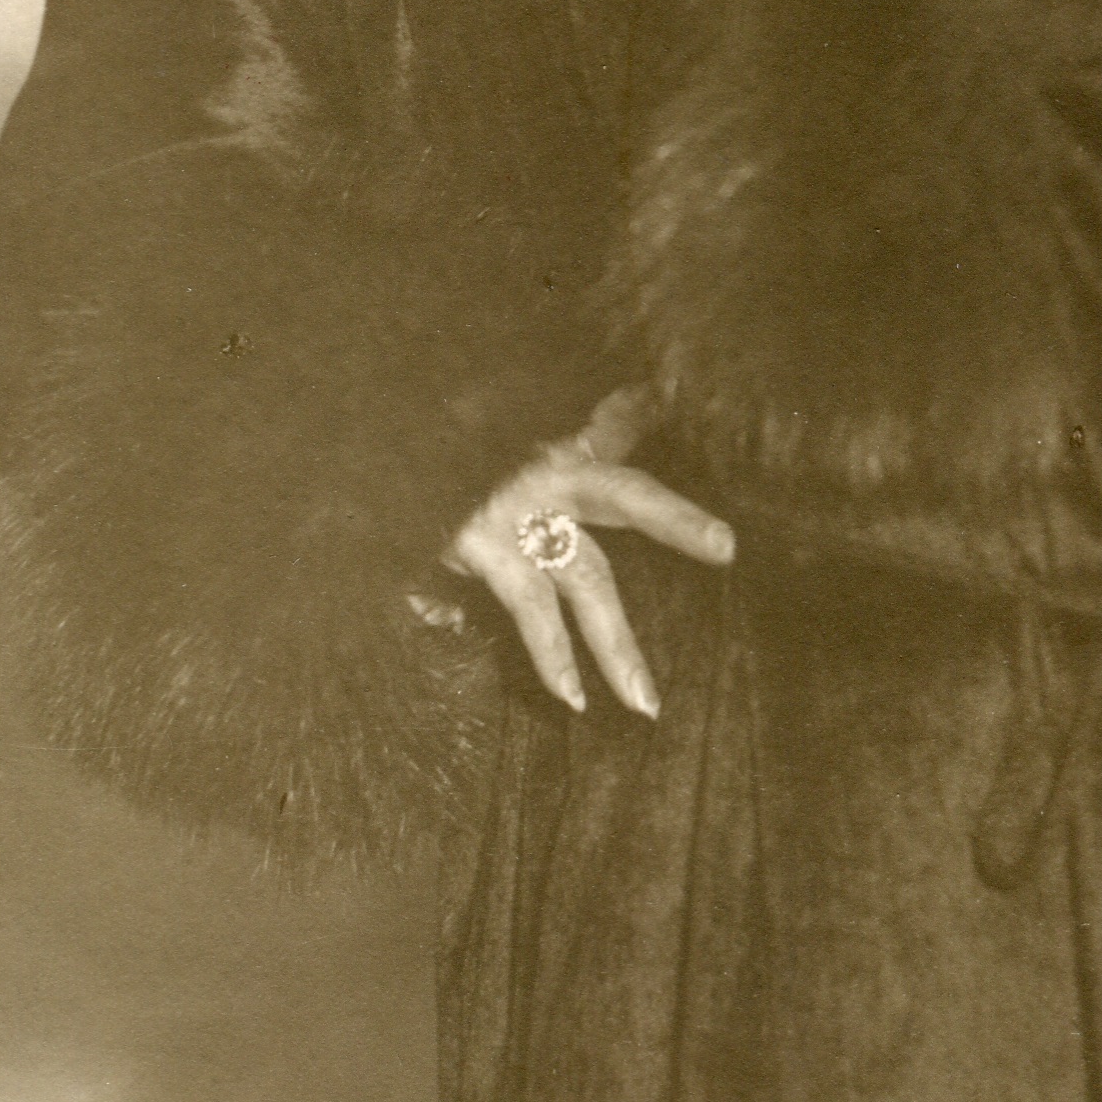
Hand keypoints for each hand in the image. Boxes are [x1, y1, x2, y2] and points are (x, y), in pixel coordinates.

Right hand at [440, 386, 733, 716]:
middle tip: (726, 547)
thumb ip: (587, 432)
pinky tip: (571, 694)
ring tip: (645, 703)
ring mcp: (511, 507)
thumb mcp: (509, 440)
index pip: (621, 430)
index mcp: (557, 449)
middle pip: (623, 491)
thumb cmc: (447, 460)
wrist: (375, 449)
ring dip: (616, 644)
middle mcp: (543, 472)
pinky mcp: (476, 542)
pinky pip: (528, 605)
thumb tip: (643, 398)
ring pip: (586, 576)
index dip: (661, 435)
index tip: (710, 458)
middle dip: (675, 519)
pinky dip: (550, 654)